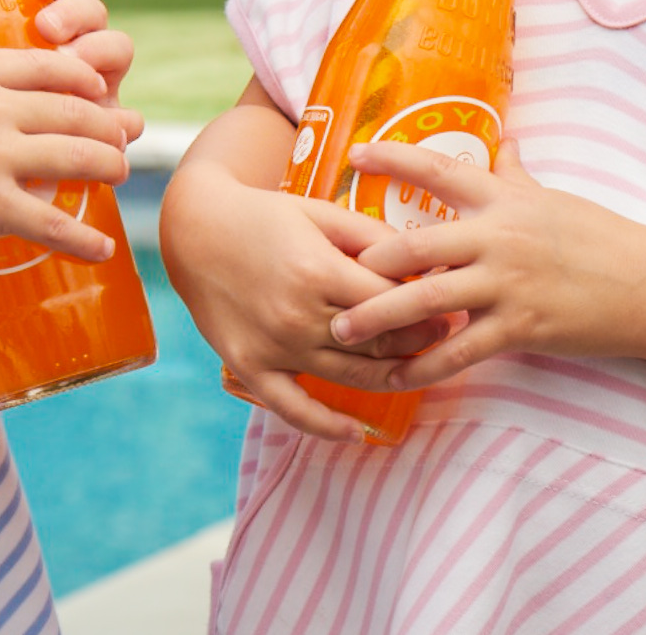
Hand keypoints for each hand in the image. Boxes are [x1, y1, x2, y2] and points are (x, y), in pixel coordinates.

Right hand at [0, 47, 142, 267]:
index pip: (43, 66)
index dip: (80, 78)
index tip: (98, 89)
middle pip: (72, 109)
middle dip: (107, 123)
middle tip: (124, 135)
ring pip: (76, 156)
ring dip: (108, 166)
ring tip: (120, 175)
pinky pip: (53, 222)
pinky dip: (84, 238)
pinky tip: (103, 249)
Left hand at [28, 0, 136, 118]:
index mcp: (43, 18)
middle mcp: (77, 41)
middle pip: (92, 8)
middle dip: (74, 13)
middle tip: (48, 29)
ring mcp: (98, 80)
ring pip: (118, 46)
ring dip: (97, 52)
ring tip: (71, 72)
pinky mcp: (109, 123)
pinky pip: (130, 116)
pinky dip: (124, 121)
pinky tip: (109, 127)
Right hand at [161, 161, 444, 440]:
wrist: (196, 231)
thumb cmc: (264, 216)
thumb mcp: (320, 213)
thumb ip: (371, 237)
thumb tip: (422, 263)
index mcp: (317, 272)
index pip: (390, 304)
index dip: (426, 309)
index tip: (449, 308)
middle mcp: (297, 316)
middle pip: (375, 343)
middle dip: (416, 341)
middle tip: (443, 337)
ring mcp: (273, 347)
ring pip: (347, 377)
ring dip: (389, 379)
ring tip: (418, 371)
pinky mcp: (250, 368)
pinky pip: (293, 409)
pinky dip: (325, 426)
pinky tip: (355, 433)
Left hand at [329, 137, 645, 391]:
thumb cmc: (598, 238)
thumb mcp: (552, 198)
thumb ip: (516, 173)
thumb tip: (504, 137)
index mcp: (503, 200)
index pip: (439, 171)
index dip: (394, 159)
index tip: (354, 154)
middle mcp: (499, 237)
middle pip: (417, 245)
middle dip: (366, 263)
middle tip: (324, 274)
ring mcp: (509, 284)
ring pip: (429, 300)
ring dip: (379, 318)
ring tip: (341, 331)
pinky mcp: (521, 327)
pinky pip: (463, 350)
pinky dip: (427, 365)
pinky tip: (398, 376)